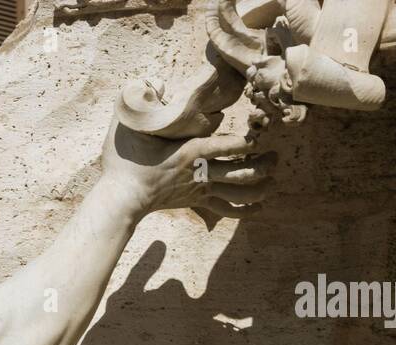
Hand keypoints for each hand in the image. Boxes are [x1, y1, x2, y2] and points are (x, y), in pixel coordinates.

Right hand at [101, 102, 275, 218]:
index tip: (261, 133)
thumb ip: (143, 101)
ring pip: (239, 192)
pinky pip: (227, 210)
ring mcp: (200, 190)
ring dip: (260, 188)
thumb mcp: (130, 125)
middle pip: (243, 171)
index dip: (251, 141)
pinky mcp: (196, 202)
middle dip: (264, 165)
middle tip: (275, 157)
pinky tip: (259, 208)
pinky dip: (245, 211)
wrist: (120, 198)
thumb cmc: (124, 161)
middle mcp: (201, 173)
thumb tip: (154, 82)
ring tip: (273, 180)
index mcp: (191, 151)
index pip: (230, 146)